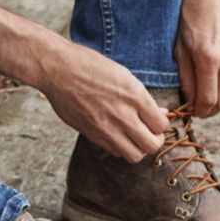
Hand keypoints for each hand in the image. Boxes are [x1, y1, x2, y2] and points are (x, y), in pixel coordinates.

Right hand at [39, 40, 169, 163]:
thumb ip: (141, 97)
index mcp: (134, 95)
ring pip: (135, 155)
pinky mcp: (92, 134)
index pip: (162, 125)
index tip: (155, 119)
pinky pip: (115, 152)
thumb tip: (160, 113)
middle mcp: (123, 114)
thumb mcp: (121, 73)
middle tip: (149, 131)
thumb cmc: (88, 65)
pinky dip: (120, 147)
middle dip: (154, 139)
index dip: (161, 123)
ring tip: (133, 136)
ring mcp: (107, 127)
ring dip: (138, 147)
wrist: (57, 69)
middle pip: (153, 144)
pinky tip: (116, 134)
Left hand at [174, 0, 219, 117]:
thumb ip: (186, 78)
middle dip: (210, 107)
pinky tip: (219, 63)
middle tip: (199, 105)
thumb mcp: (179, 47)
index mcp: (209, 58)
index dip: (199, 112)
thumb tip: (190, 104)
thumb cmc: (188, 17)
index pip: (208, 101)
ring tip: (206, 80)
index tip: (192, 112)